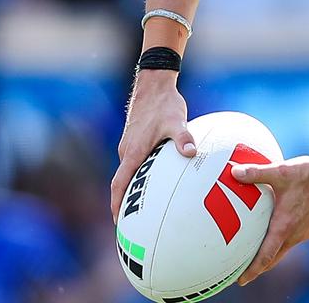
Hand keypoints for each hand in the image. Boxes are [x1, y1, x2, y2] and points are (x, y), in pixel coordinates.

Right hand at [110, 70, 195, 222]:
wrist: (154, 83)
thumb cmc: (164, 103)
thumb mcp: (177, 120)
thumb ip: (183, 138)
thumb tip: (191, 152)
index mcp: (133, 152)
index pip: (119, 185)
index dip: (117, 205)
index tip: (118, 224)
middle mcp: (128, 151)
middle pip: (121, 183)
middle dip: (123, 204)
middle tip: (132, 225)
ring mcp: (131, 144)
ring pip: (129, 172)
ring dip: (132, 189)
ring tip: (145, 207)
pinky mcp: (137, 138)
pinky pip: (137, 161)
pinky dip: (142, 174)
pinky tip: (159, 177)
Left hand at [233, 154, 308, 285]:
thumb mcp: (280, 171)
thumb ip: (256, 173)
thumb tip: (234, 172)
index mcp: (283, 227)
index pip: (265, 257)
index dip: (252, 271)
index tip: (240, 281)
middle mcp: (294, 234)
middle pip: (273, 259)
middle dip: (258, 267)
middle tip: (243, 272)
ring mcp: (304, 231)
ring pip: (283, 249)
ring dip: (270, 254)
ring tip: (257, 251)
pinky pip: (292, 239)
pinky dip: (281, 241)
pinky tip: (277, 229)